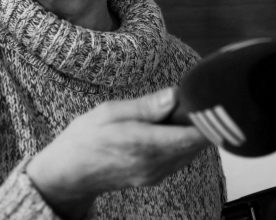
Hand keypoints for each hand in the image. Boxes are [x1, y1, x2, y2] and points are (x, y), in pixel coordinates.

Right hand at [26, 87, 209, 218]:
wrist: (68, 173)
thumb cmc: (85, 139)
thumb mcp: (109, 113)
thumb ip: (145, 106)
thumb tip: (175, 96)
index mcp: (145, 145)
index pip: (194, 136)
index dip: (207, 117)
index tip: (206, 99)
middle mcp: (156, 164)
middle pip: (198, 144)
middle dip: (200, 121)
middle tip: (191, 99)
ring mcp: (156, 174)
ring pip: (191, 152)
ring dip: (191, 132)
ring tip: (177, 112)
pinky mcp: (155, 178)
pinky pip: (179, 158)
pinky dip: (181, 142)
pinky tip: (167, 128)